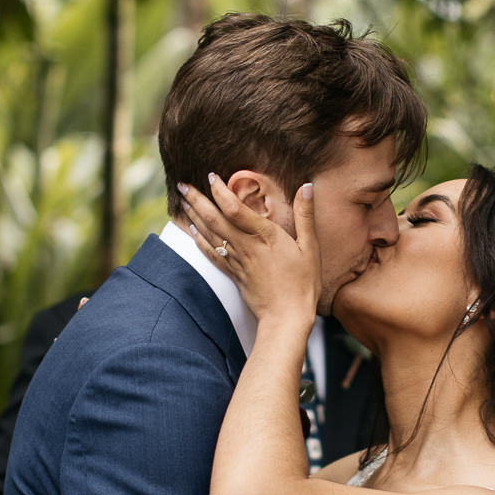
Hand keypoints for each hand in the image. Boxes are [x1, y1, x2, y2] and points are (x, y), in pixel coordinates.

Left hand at [178, 175, 319, 323]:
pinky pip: (212, 253)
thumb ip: (306, 216)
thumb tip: (306, 186)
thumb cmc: (303, 283)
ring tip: (183, 200)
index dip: (221, 191)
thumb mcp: (311, 248)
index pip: (235, 208)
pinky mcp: (234, 274)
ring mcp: (237, 261)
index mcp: (265, 236)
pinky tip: (192, 229)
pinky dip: (199, 239)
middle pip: (215, 219)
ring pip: (210, 234)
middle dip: (197, 199)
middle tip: (182, 184)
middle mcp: (246, 246)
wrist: (287, 318)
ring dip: (194, 215)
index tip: (211, 176)